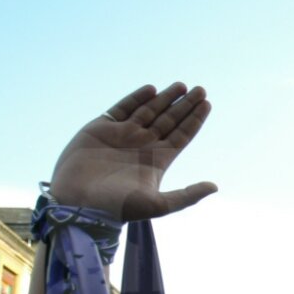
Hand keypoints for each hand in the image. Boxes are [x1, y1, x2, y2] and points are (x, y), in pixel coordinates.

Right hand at [49, 83, 215, 220]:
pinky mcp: (102, 128)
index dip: (194, 120)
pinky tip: (152, 89)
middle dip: (184, 105)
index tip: (207, 103)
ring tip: (181, 86)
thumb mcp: (158, 204)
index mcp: (157, 161)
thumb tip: (214, 187)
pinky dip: (137, 98)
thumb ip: (187, 195)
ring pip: (149, 111)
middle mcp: (142, 146)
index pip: (182, 135)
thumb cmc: (118, 207)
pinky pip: (123, 108)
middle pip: (170, 120)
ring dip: (165, 98)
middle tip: (200, 89)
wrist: (78, 202)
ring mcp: (123, 135)